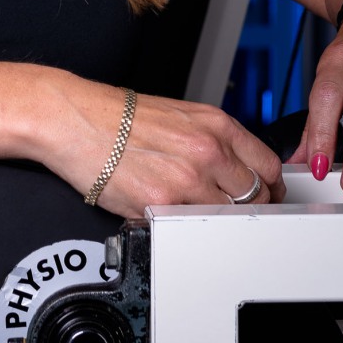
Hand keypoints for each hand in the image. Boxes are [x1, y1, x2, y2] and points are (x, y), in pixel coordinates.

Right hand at [53, 77, 284, 217]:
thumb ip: (210, 140)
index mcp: (214, 124)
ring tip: (189, 209)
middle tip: (229, 210)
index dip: (269, 186)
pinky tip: (164, 212)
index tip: (264, 195)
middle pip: (256, 196)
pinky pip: (187, 228)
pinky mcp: (162, 205)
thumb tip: (232, 169)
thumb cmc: (114, 116)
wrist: (73, 119)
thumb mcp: (176, 114)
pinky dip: (179, 225)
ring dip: (213, 218)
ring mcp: (188, 180)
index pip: (267, 165)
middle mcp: (207, 150)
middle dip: (247, 207)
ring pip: (226, 217)